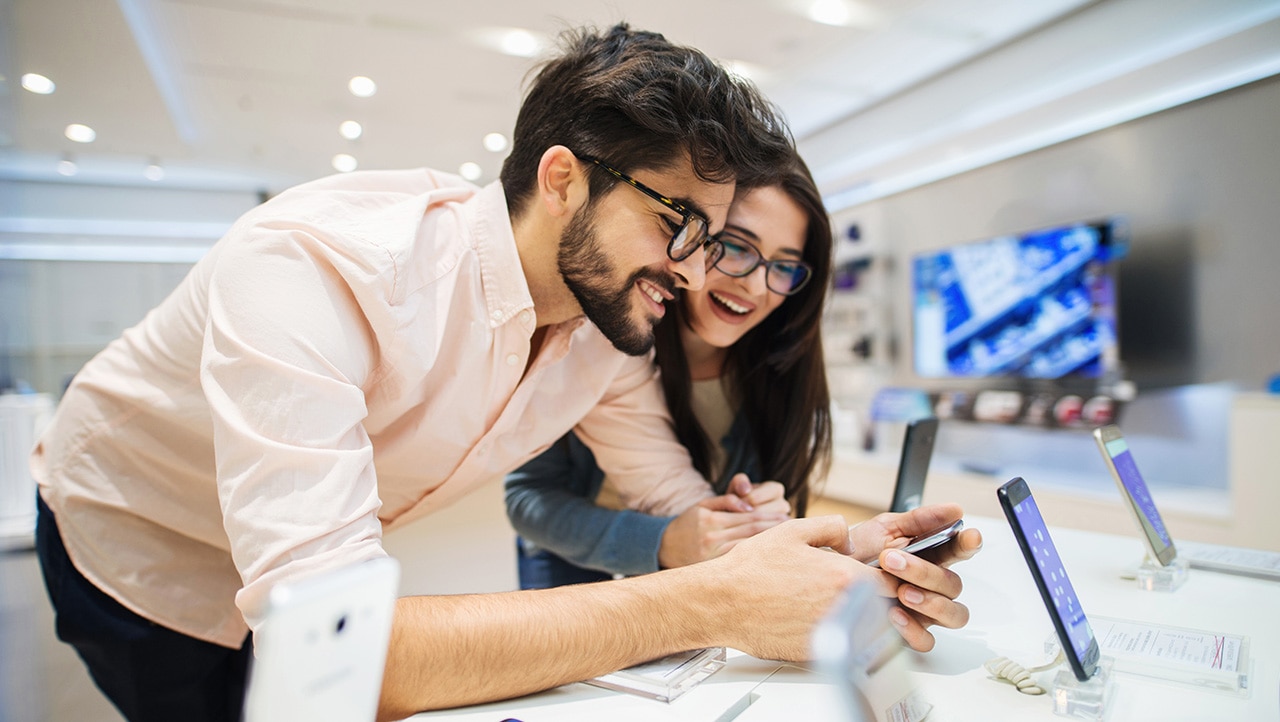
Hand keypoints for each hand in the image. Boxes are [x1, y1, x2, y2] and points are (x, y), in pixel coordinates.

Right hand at [656, 480, 790, 568]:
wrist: (663, 547)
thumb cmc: (687, 524)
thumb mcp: (702, 505)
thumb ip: (726, 500)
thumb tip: (748, 504)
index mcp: (710, 518)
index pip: (748, 516)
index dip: (769, 516)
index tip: (785, 516)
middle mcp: (711, 536)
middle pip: (751, 531)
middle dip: (774, 529)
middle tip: (792, 528)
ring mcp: (711, 554)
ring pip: (748, 547)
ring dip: (769, 544)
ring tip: (786, 542)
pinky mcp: (711, 568)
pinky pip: (738, 562)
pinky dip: (755, 558)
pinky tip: (767, 557)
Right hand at [699, 513, 974, 660]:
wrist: (722, 603)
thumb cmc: (751, 570)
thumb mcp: (793, 531)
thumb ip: (830, 527)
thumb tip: (847, 531)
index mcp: (845, 576)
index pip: (895, 580)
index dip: (896, 576)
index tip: (891, 574)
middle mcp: (845, 608)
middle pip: (890, 610)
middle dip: (889, 602)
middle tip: (878, 595)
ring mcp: (832, 634)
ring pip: (871, 633)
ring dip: (870, 623)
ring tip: (854, 612)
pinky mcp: (818, 654)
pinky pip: (846, 649)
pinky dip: (846, 640)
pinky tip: (829, 626)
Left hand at [849, 503, 981, 649]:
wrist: (830, 577)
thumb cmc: (862, 551)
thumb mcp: (886, 528)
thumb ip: (920, 519)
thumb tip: (954, 510)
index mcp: (933, 556)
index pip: (960, 550)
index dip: (969, 545)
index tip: (970, 537)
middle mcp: (934, 585)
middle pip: (953, 585)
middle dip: (925, 572)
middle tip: (891, 560)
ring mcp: (925, 610)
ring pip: (952, 615)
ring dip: (930, 602)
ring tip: (902, 592)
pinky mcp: (910, 632)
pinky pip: (926, 640)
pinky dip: (913, 629)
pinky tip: (894, 614)